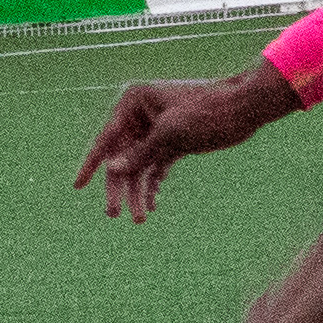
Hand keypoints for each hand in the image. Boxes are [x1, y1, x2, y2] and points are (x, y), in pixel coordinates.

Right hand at [74, 66, 298, 221]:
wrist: (244, 109)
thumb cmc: (206, 112)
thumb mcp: (170, 135)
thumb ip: (139, 154)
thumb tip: (111, 170)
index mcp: (133, 102)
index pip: (106, 137)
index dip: (91, 163)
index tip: (78, 186)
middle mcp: (140, 115)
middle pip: (121, 157)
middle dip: (120, 187)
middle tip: (115, 214)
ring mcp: (156, 130)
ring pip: (138, 167)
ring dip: (138, 192)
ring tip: (139, 219)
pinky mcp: (172, 143)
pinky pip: (155, 168)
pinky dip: (153, 186)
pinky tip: (152, 205)